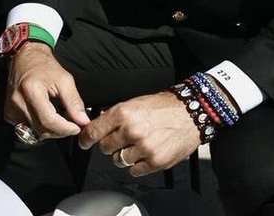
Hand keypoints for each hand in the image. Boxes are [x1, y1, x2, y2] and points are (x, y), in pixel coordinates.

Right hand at [4, 43, 89, 140]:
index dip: (65, 128)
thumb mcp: (65, 79)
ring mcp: (11, 109)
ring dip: (50, 130)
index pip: (49, 120)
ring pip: (35, 133)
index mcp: (31, 90)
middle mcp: (18, 101)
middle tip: (70, 122)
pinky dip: (38, 128)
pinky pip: (27, 129)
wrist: (25, 58)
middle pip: (42, 130)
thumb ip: (74, 102)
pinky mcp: (8, 114)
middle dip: (60, 131)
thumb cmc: (45, 66)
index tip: (77, 127)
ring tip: (58, 118)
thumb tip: (83, 121)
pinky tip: (44, 117)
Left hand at [78, 91, 199, 176]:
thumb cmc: (162, 107)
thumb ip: (113, 114)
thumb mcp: (133, 102)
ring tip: (136, 145)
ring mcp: (144, 148)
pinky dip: (136, 164)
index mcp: (123, 113)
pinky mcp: (155, 161)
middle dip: (109, 145)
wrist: (190, 113)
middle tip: (120, 139)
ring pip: (118, 161)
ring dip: (123, 155)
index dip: (85, 139)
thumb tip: (95, 123)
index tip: (83, 142)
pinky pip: (134, 170)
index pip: (93, 132)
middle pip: (104, 148)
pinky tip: (144, 153)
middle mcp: (131, 131)